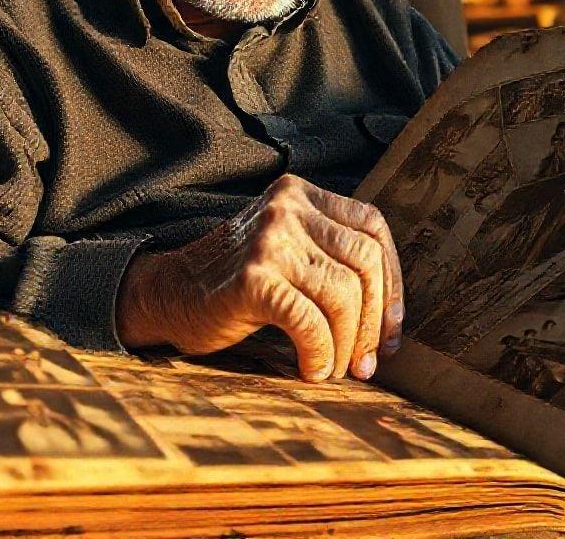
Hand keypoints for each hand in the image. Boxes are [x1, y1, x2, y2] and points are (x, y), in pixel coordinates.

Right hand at [115, 174, 403, 381]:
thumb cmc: (240, 280)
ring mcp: (270, 240)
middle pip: (364, 261)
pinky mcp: (254, 279)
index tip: (392, 327)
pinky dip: (320, 354)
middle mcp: (287, 208)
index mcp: (300, 193)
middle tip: (368, 360)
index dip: (392, 280)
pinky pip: (311, 322)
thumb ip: (330, 253)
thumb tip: (392, 315)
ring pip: (343, 293)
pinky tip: (311, 370)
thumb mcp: (287, 245)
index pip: (371, 227)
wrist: (171, 292)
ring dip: (347, 343)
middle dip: (375, 319)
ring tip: (336, 368)